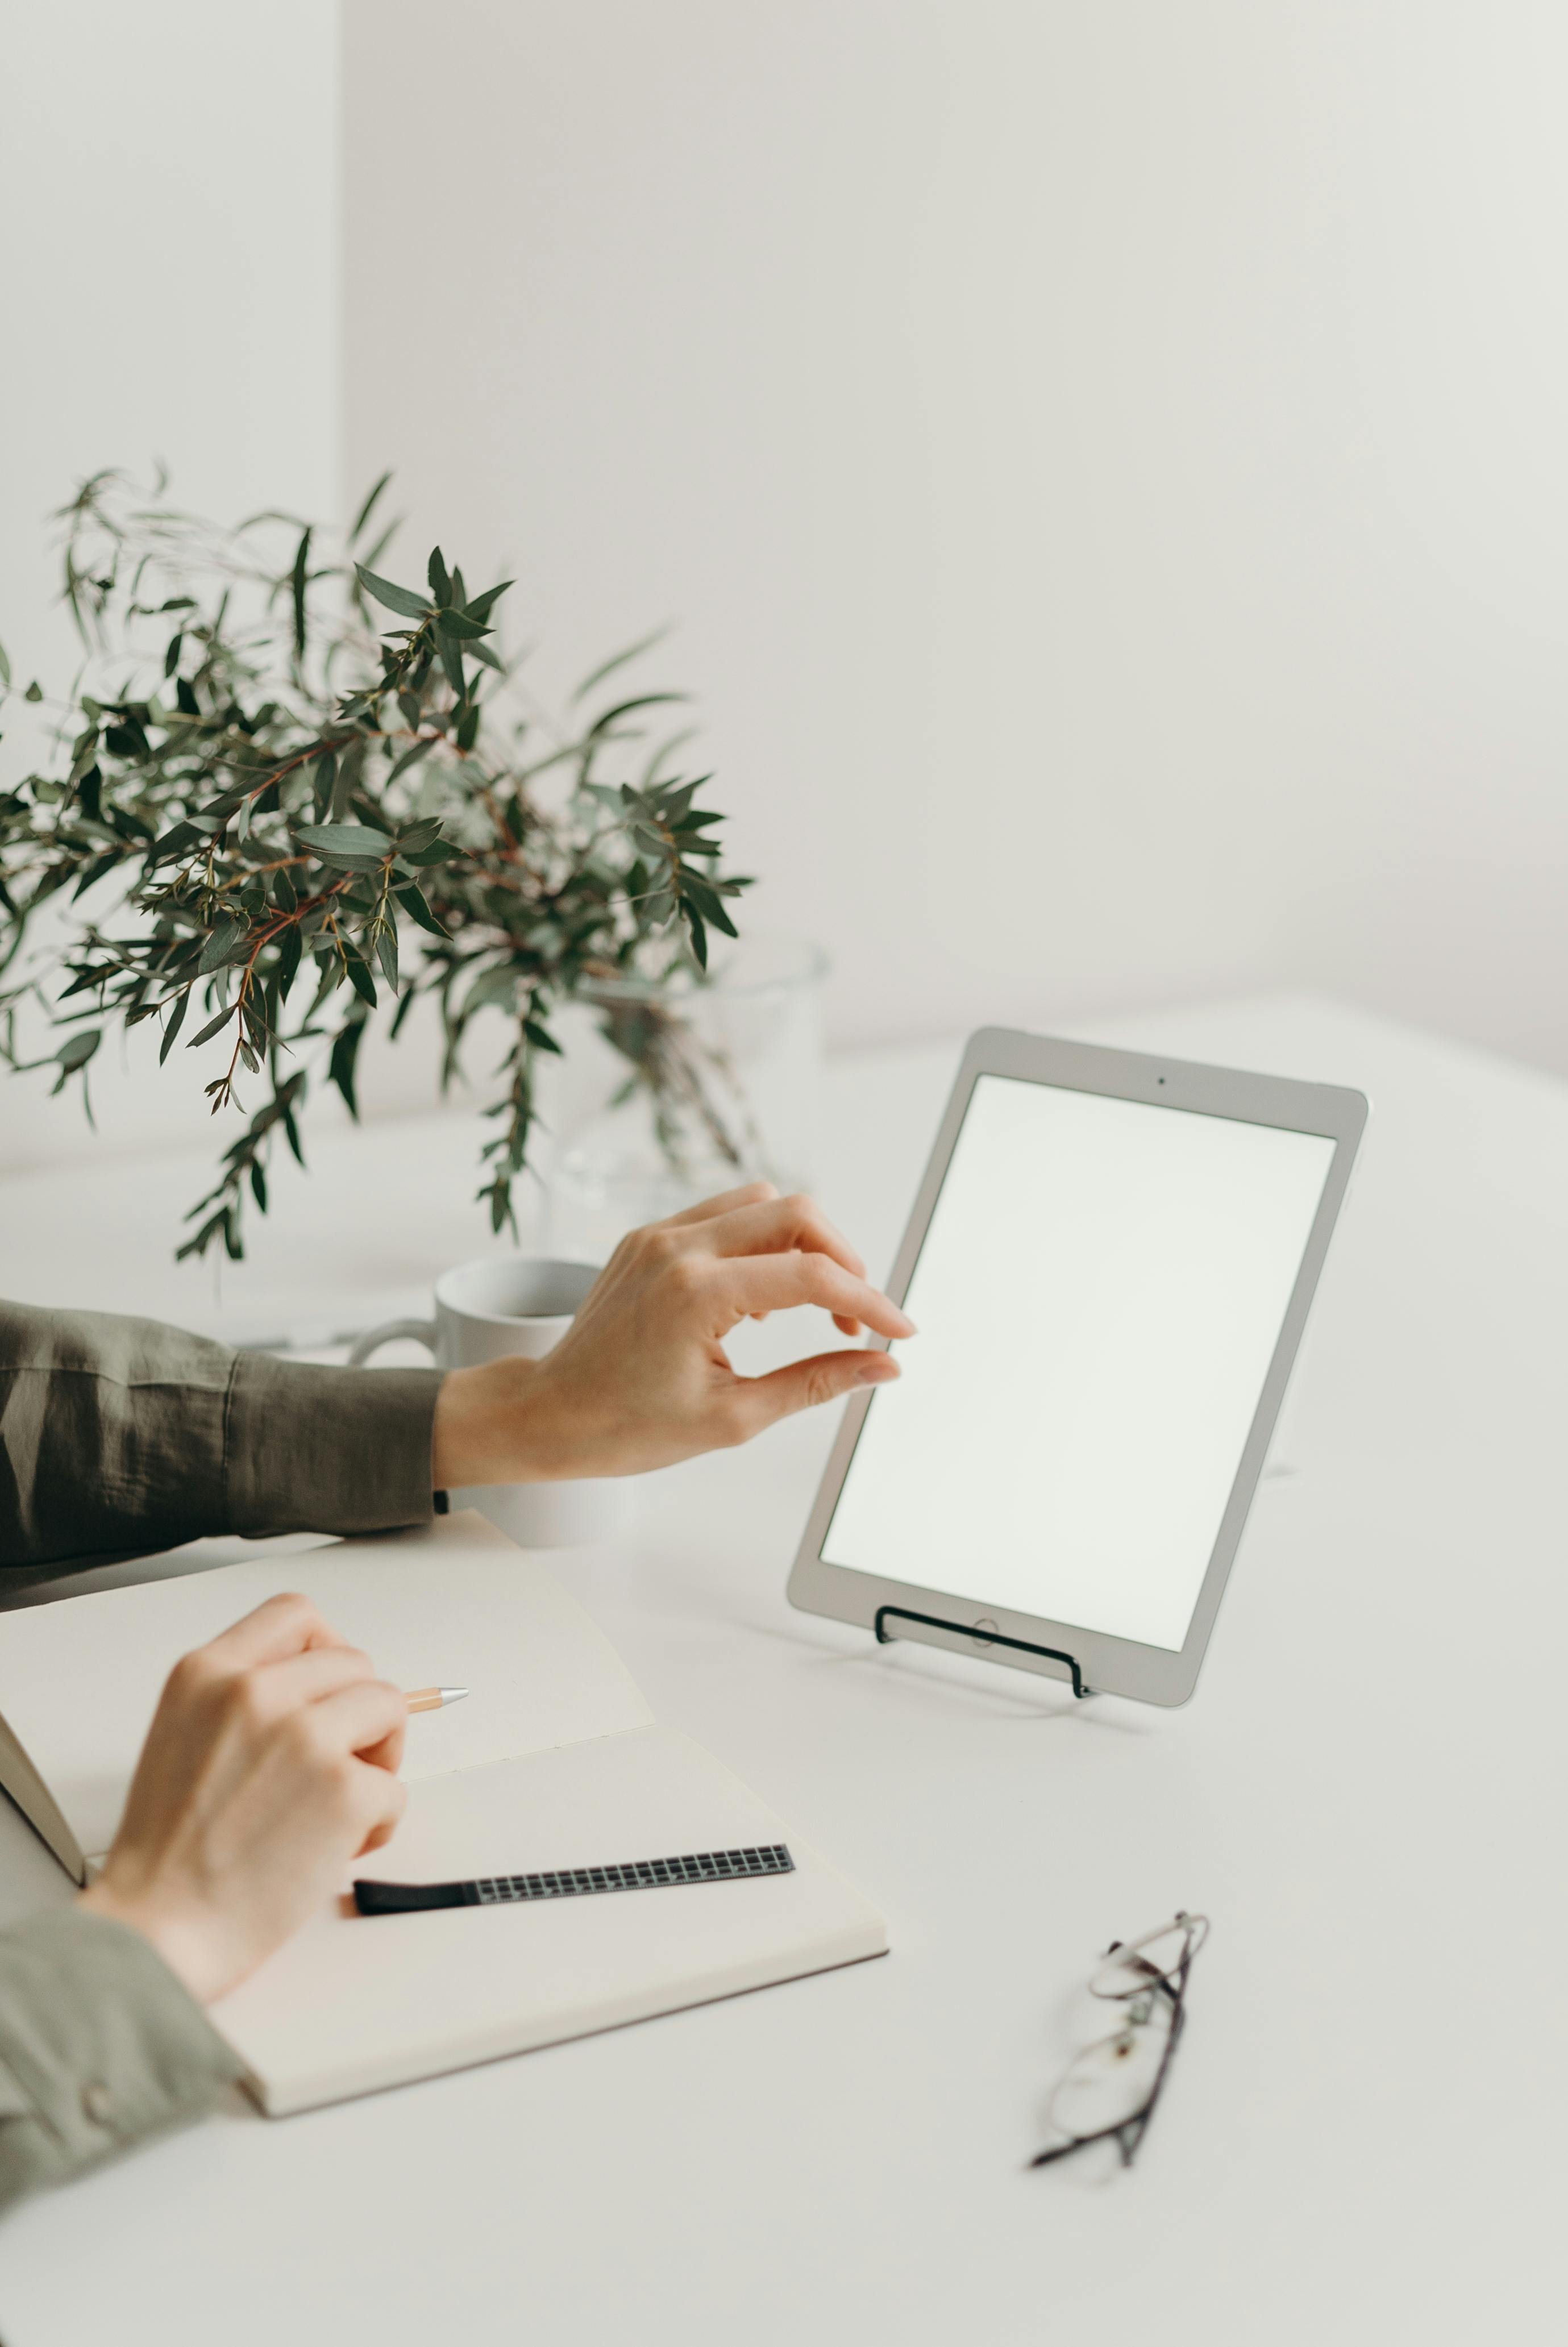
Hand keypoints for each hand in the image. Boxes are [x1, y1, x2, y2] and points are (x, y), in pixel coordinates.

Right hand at [79, 1593, 405, 2003]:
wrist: (158, 1927)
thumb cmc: (169, 1854)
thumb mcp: (183, 1736)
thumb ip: (241, 1700)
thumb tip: (322, 1690)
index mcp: (208, 1673)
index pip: (296, 1614)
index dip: (326, 1647)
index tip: (330, 1687)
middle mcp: (256, 1692)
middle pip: (355, 1663)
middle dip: (358, 1712)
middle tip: (338, 1764)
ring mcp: (304, 1737)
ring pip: (389, 1707)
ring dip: (379, 1757)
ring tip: (342, 1804)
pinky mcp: (343, 1790)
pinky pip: (396, 1788)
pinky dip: (380, 1821)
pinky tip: (339, 1849)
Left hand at [431, 1181, 914, 1485]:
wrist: (550, 1414)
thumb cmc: (629, 1427)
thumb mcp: (734, 1417)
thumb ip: (816, 1383)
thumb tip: (883, 1366)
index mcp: (696, 1294)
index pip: (811, 1276)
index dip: (867, 1301)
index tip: (897, 1330)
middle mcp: (677, 1248)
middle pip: (795, 1212)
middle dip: (842, 1259)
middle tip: (853, 1317)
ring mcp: (659, 1235)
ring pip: (761, 1202)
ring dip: (801, 1243)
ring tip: (809, 1306)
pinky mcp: (649, 1236)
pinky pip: (724, 1215)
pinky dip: (759, 1242)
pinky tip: (760, 1298)